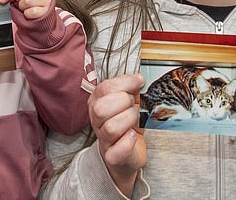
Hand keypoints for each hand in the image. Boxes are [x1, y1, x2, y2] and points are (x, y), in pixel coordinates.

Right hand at [88, 73, 146, 196]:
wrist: (129, 152)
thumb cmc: (128, 123)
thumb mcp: (129, 101)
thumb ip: (131, 88)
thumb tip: (138, 79)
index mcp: (98, 102)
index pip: (104, 88)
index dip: (125, 83)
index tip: (139, 82)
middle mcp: (97, 120)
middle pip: (101, 108)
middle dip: (124, 102)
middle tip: (133, 105)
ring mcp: (103, 139)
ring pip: (110, 128)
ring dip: (128, 120)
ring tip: (135, 119)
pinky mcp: (112, 156)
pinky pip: (118, 150)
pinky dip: (129, 142)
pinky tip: (133, 136)